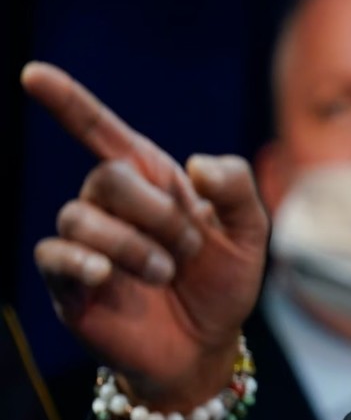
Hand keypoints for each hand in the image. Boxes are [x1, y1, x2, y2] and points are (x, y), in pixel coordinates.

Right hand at [22, 61, 268, 412]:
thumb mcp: (249, 231)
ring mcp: (87, 244)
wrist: (209, 344)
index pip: (101, 131)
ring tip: (167, 274)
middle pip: (107, 178)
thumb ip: (237, 186)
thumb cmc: (224, 281)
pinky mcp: (71, 284)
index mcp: (152, 181)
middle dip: (157, 213)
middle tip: (189, 250)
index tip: (33, 74)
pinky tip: (108, 275)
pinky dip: (82, 262)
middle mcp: (112, 205)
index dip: (67, 101)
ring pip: (82, 218)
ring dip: (135, 246)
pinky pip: (54, 256)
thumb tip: (194, 164)